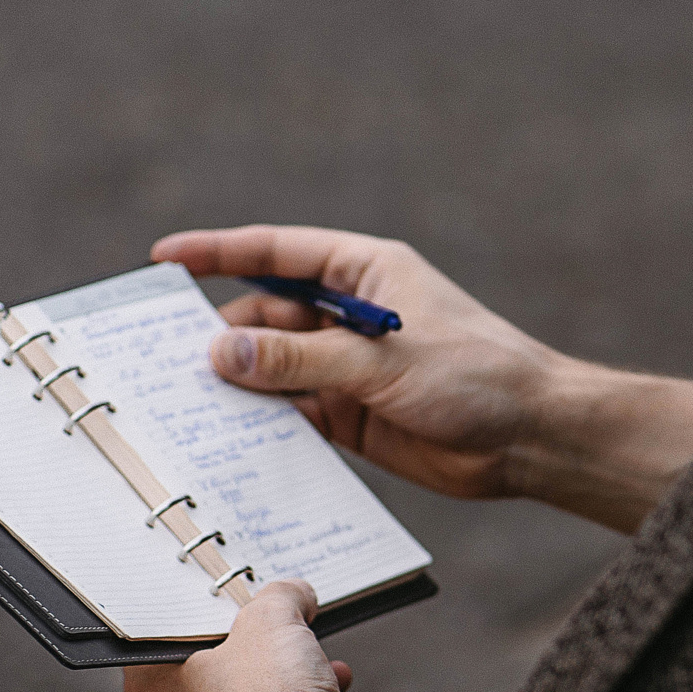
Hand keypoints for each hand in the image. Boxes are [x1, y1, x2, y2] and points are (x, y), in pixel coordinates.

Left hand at [122, 580, 353, 691]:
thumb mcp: (273, 623)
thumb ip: (280, 596)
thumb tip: (293, 593)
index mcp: (150, 682)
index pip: (170, 626)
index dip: (211, 604)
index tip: (240, 597)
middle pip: (212, 663)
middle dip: (259, 643)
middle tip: (286, 628)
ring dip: (283, 677)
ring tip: (319, 664)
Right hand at [152, 225, 566, 502]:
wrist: (532, 438)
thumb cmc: (475, 375)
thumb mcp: (381, 360)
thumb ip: (299, 360)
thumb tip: (220, 354)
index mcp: (365, 272)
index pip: (278, 254)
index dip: (219, 253)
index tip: (163, 258)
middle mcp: (350, 315)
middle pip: (266, 317)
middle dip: (220, 335)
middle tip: (160, 356)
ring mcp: (348, 367)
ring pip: (274, 369)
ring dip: (237, 384)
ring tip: (183, 402)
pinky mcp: (350, 416)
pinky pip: (291, 414)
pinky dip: (262, 424)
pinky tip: (227, 438)